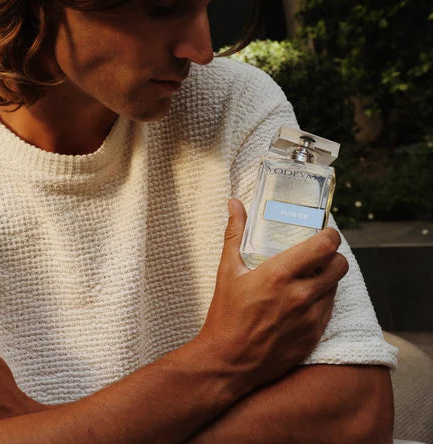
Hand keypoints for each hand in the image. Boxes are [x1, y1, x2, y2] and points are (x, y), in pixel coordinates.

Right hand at [195, 198, 348, 397]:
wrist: (228, 362)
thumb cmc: (226, 314)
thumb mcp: (227, 270)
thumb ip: (235, 233)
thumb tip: (235, 204)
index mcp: (280, 274)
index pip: (324, 246)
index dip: (330, 235)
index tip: (325, 231)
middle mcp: (300, 295)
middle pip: (339, 266)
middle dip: (333, 256)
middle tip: (320, 254)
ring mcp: (309, 318)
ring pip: (335, 288)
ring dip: (327, 279)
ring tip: (310, 276)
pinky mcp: (313, 337)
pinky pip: (328, 311)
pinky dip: (321, 301)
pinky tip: (304, 300)